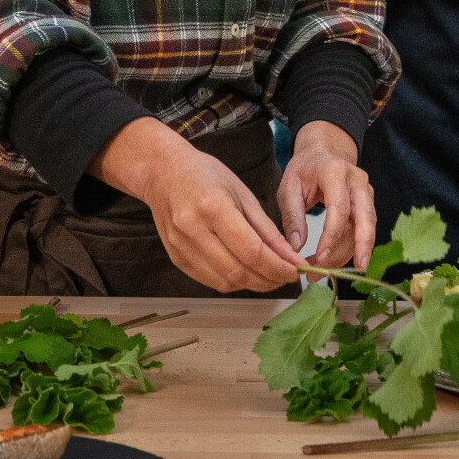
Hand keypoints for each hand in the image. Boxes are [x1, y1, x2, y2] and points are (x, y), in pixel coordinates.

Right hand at [92, 118, 300, 292]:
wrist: (163, 173)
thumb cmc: (204, 175)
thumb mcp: (243, 194)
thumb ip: (267, 230)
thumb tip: (289, 258)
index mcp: (213, 207)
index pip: (252, 251)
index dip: (278, 267)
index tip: (295, 270)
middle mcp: (193, 230)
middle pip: (239, 271)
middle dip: (270, 280)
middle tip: (286, 276)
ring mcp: (181, 247)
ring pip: (225, 282)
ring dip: (253, 284)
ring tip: (270, 276)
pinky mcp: (176, 258)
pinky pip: (211, 281)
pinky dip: (234, 282)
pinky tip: (246, 273)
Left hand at [277, 121, 375, 267]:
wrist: (322, 153)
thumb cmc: (304, 170)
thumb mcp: (289, 187)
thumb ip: (292, 216)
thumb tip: (296, 247)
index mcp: (335, 172)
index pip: (339, 208)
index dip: (332, 236)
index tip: (319, 258)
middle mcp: (357, 182)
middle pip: (365, 219)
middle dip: (358, 248)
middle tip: (345, 272)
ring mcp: (366, 193)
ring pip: (366, 229)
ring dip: (349, 254)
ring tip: (324, 272)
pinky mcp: (368, 205)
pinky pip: (364, 230)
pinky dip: (350, 249)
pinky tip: (333, 262)